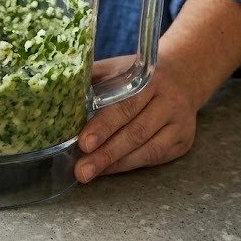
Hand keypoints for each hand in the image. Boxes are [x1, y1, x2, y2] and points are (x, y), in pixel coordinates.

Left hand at [74, 54, 197, 182]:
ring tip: (90, 172)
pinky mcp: (183, 141)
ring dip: (116, 164)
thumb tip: (56, 89)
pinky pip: (154, 157)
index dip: (103, 127)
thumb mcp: (116, 68)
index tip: (83, 143)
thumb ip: (92, 78)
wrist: (182, 76)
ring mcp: (179, 124)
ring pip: (147, 149)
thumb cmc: (136, 76)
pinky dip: (129, 165)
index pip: (125, 106)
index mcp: (149, 80)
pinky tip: (109, 169)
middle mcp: (169, 102)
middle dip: (106, 153)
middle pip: (135, 132)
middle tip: (81, 169)